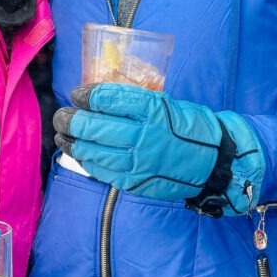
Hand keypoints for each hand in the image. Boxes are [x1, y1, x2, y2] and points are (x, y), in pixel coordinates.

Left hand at [54, 84, 264, 212]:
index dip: (86, 96)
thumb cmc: (189, 127)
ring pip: (92, 151)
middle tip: (61, 116)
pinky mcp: (135, 181)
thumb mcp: (165, 103)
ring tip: (63, 135)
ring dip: (72, 142)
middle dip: (70, 119)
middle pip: (93, 126)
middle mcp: (143, 136)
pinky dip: (87, 160)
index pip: (107, 99)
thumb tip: (99, 97)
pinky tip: (81, 153)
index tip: (77, 94)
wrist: (215, 162)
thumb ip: (134, 101)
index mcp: (152, 110)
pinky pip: (102, 170)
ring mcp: (138, 162)